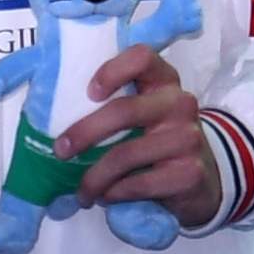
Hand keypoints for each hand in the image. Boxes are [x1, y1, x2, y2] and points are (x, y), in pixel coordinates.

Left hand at [57, 43, 216, 218]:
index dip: (113, 70)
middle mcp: (179, 103)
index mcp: (164, 80)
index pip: (142, 57)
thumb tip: (52, 116)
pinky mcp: (189, 172)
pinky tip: (106, 196)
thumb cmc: (156, 141)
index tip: (89, 92)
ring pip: (126, 154)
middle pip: (124, 111)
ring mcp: (188, 137)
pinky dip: (114, 193)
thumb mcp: (144, 114)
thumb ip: (115, 104)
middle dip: (84, 133)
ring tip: (83, 191)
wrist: (201, 180)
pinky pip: (139, 183)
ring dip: (95, 177)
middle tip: (61, 152)